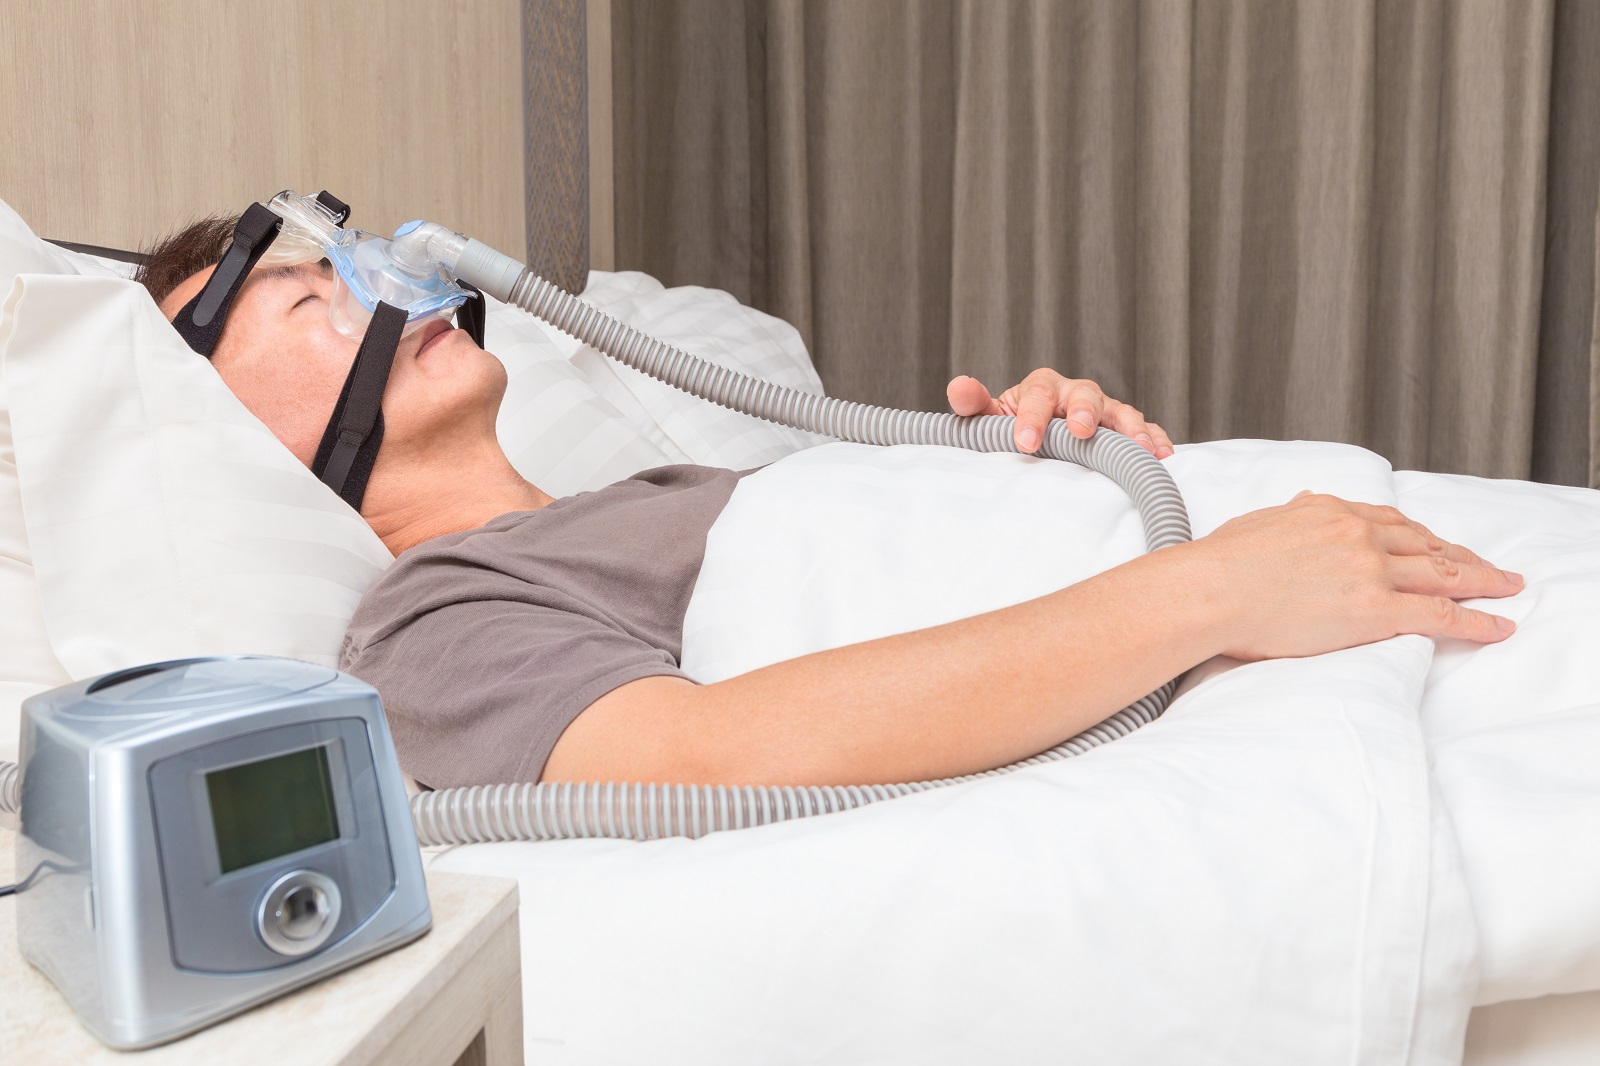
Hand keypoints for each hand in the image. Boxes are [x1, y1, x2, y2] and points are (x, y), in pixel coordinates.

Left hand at [946, 368, 1173, 457]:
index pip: (1038, 396)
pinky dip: (1155, 440)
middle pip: (1086, 395)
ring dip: (1130, 430)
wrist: (1036, 437)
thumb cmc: (1012, 428)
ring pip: (1121, 412)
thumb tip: (958, 386)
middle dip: (1084, 412)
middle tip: (1080, 431)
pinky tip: (1162, 457)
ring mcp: (1105, 411)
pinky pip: (1145, 430)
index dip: (1032, 417)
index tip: (1026, 442)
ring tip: (1139, 449)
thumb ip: (974, 405)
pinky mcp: (1124, 430)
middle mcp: (1076, 394)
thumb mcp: (989, 419)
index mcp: (1042, 388)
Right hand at [1189, 492, 1521, 659]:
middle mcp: (1359, 534)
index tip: (1440, 546)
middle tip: (1491, 567)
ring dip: (1483, 581)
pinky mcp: (1375, 608)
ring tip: (1506, 588)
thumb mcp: (1259, 523)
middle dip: (1464, 556)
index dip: (1424, 536)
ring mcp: (1370, 569)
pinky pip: (1440, 614)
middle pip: (1427, 545)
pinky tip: (1497, 626)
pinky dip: (1476, 620)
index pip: (1393, 522)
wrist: (1211, 590)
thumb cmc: (1220, 564)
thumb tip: (1306, 504)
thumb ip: (1292, 516)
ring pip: (1444, 573)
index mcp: (1332, 512)